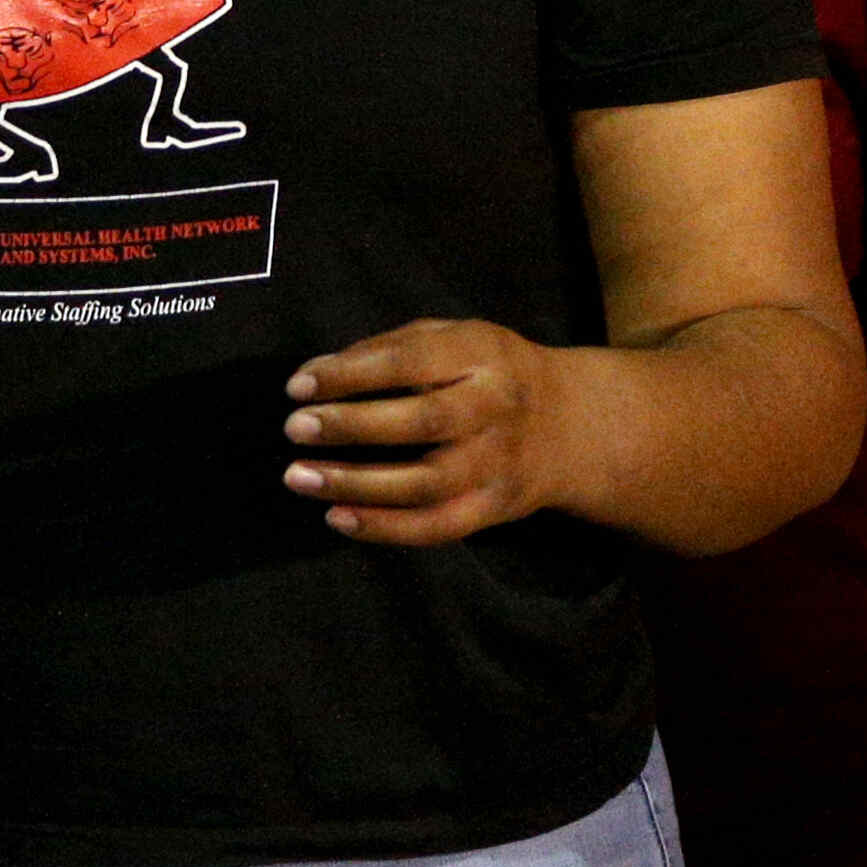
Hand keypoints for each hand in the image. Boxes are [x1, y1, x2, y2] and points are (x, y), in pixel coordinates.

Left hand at [283, 319, 571, 545]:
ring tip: (299, 477)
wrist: (571, 424)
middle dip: (352, 426)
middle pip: (423, 422)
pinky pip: (438, 527)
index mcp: (484, 353)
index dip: (351, 373)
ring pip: (427, 483)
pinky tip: (338, 517)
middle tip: (295, 428)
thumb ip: (388, 348)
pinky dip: (385, 529)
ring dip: (357, 484)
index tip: (299, 385)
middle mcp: (497, 408)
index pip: (411, 361)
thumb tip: (313, 374)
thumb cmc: (489, 371)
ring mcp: (499, 463)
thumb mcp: (454, 337)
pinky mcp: (495, 508)